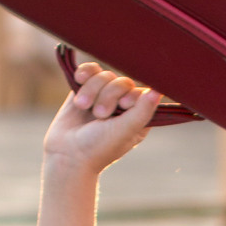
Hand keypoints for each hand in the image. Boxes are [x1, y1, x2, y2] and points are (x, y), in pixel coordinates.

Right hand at [43, 62, 159, 176]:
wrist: (66, 154)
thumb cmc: (98, 148)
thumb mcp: (125, 131)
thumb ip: (143, 111)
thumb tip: (159, 90)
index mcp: (138, 117)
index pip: (141, 91)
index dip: (129, 95)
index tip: (122, 107)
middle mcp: (122, 105)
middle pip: (122, 81)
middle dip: (108, 95)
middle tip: (99, 115)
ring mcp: (103, 96)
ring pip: (103, 75)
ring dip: (92, 90)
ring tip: (83, 106)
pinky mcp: (85, 90)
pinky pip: (90, 71)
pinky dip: (85, 73)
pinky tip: (79, 79)